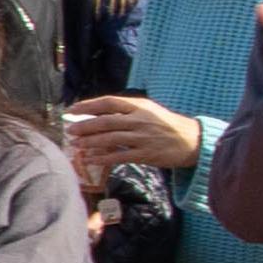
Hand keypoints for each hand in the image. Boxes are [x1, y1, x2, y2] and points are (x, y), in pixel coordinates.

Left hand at [65, 94, 200, 175]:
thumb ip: (128, 111)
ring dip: (90, 142)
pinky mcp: (145, 154)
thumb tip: (99, 113)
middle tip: (71, 130)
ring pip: (110, 139)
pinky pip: (119, 156)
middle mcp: (140, 120)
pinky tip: (89, 159)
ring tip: (76, 145)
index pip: (109, 102)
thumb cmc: (167, 125)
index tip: (73, 109)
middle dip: (85, 125)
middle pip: (106, 121)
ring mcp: (143, 137)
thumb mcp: (150, 110)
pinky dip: (102, 158)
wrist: (192, 141)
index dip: (89, 105)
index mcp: (140, 106)